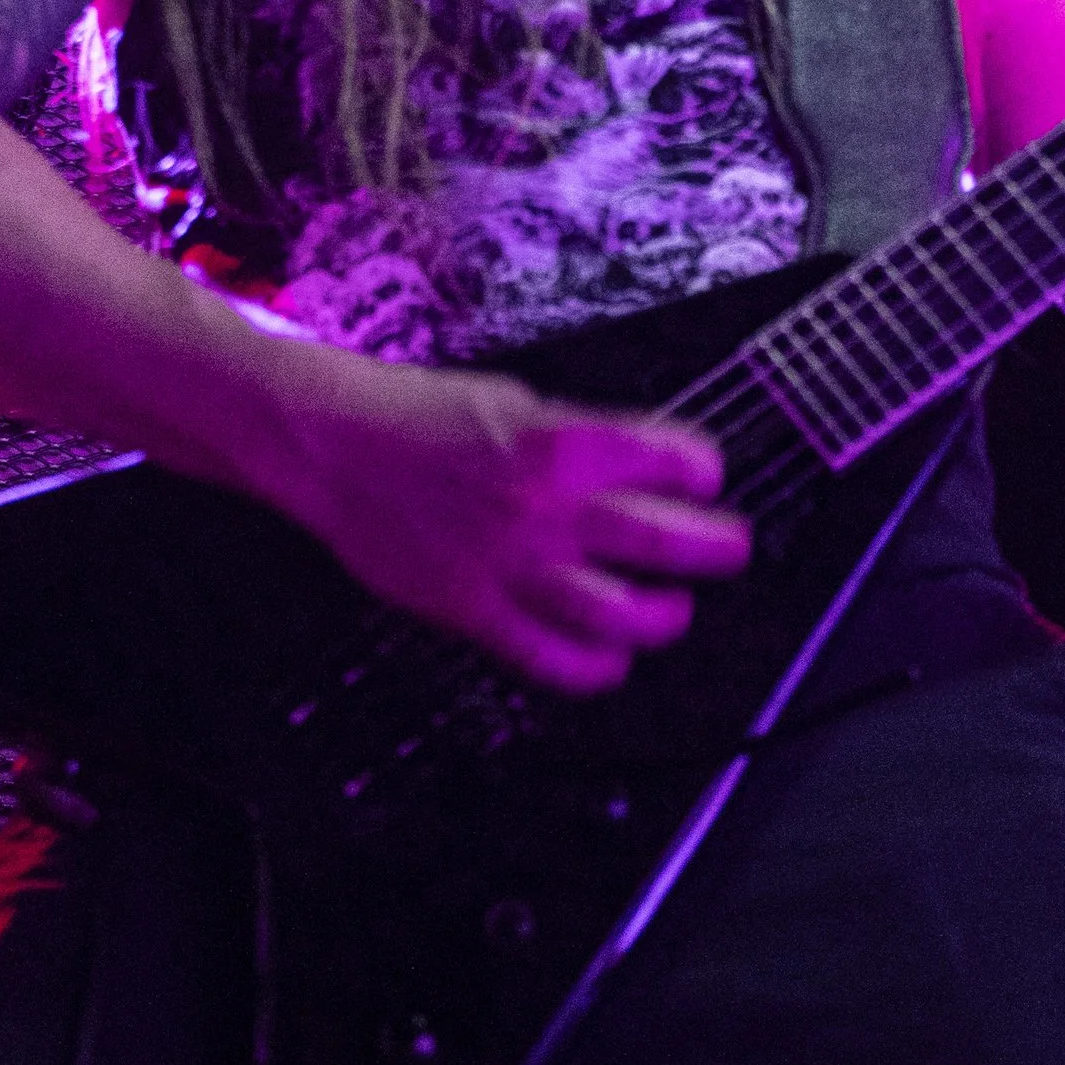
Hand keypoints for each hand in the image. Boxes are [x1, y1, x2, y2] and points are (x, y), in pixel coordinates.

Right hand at [263, 344, 751, 692]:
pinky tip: (611, 659)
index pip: (669, 463)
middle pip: (663, 543)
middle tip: (730, 549)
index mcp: (560, 443)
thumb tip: (637, 466)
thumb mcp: (515, 398)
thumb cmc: (415, 414)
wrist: (334, 443)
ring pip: (617, 614)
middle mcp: (544, 510)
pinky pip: (549, 657)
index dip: (701, 470)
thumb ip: (579, 438)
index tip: (706, 478)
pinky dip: (592, 666)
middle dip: (714, 549)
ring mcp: (510, 566)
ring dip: (661, 617)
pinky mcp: (472, 609)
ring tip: (673, 610)